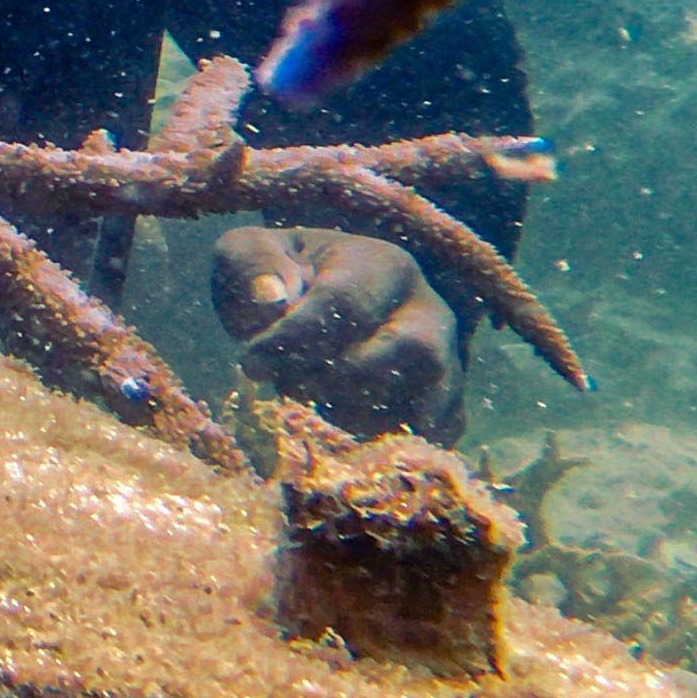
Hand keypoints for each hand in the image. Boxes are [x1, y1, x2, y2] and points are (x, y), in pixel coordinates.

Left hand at [208, 225, 465, 441]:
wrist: (315, 306)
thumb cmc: (282, 282)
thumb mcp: (251, 255)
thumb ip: (253, 266)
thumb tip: (270, 297)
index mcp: (380, 265)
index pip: (344, 303)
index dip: (294, 340)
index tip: (251, 365)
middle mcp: (426, 309)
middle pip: (401, 347)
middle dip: (334, 378)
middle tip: (291, 388)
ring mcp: (444, 358)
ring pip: (429, 391)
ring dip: (364, 414)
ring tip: (320, 410)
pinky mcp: (445, 400)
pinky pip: (445, 426)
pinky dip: (401, 441)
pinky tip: (354, 441)